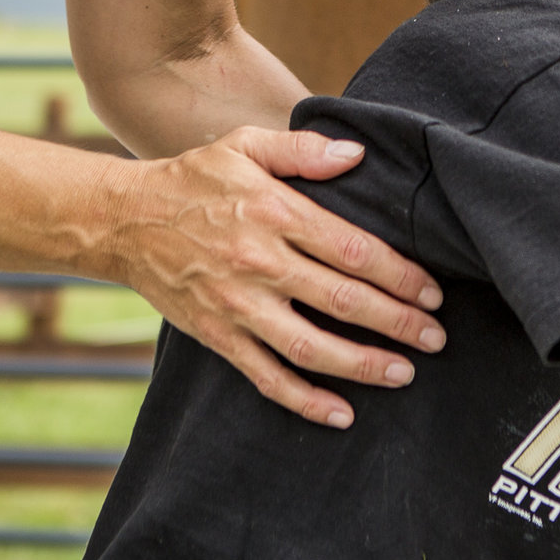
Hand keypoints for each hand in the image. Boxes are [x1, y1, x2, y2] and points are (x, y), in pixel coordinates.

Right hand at [108, 126, 445, 427]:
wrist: (124, 221)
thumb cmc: (193, 179)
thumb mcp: (245, 145)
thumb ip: (302, 151)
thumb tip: (356, 155)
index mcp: (274, 212)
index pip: (354, 249)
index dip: (401, 274)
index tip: (432, 292)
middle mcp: (260, 262)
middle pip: (343, 301)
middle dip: (398, 323)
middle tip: (436, 339)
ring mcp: (237, 305)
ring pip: (310, 347)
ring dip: (362, 366)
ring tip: (402, 373)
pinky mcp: (217, 336)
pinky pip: (266, 377)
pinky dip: (304, 401)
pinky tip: (341, 414)